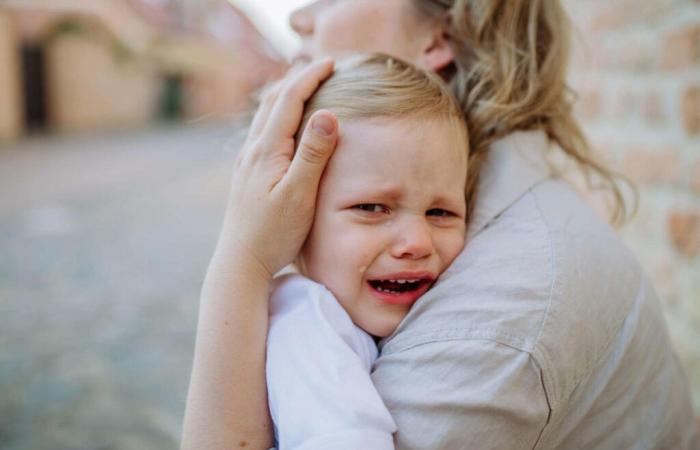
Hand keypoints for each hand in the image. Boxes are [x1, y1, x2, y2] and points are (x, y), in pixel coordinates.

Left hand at [218, 59, 337, 279]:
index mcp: (267, 150)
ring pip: (265, 116)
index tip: (331, 61)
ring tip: (305, 86)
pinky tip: (285, 127)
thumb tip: (327, 113)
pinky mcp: (248, 175)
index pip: (289, 100)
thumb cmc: (274, 234)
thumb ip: (313, 154)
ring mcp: (247, 163)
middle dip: (297, 79)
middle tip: (322, 66)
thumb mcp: (299, 194)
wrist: (241, 262)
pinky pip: (263, 132)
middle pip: (273, 101)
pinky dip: (278, 116)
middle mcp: (253, 150)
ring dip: (285, 95)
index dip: (310, 77)